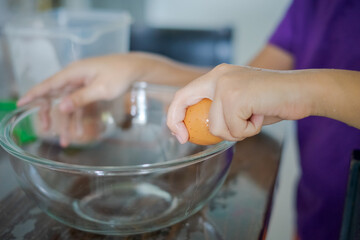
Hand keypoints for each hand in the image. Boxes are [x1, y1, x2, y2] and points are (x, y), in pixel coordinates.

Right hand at [17, 52, 205, 146]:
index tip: (21, 103)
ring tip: (65, 140)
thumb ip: (80, 98)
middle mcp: (76, 77)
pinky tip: (78, 132)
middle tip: (44, 128)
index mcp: (75, 73)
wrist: (137, 70)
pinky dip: (78, 118)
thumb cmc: (120, 76)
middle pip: (56, 96)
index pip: (49, 84)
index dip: (34, 94)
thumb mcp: (101, 89)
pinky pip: (80, 105)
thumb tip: (61, 107)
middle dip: (49, 113)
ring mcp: (83, 83)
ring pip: (68, 104)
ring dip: (66, 121)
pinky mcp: (90, 89)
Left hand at [167, 64, 312, 143]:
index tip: (179, 133)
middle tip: (184, 139)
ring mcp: (226, 85)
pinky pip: (234, 129)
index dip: (175, 114)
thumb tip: (203, 129)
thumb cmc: (274, 100)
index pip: (184, 93)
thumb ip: (221, 110)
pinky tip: (260, 117)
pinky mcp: (236, 96)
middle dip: (178, 124)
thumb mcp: (240, 102)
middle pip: (183, 101)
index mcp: (218, 76)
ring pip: (216, 126)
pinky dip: (249, 131)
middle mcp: (219, 76)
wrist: (302, 91)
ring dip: (236, 131)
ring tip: (253, 119)